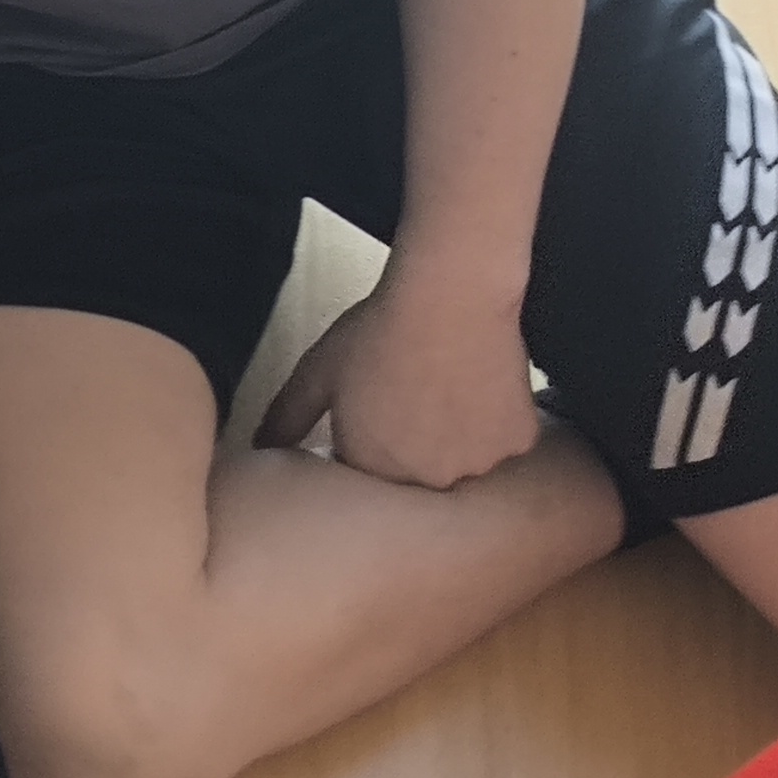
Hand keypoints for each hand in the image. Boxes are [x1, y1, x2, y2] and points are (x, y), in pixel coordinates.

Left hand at [255, 276, 546, 488]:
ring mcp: (476, 465)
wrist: (449, 298)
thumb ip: (287, 417)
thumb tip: (262, 447)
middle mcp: (424, 479)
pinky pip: (500, 446)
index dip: (367, 444)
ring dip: (453, 443)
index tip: (374, 412)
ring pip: (461, 465)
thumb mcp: (317, 372)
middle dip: (409, 449)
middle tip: (412, 397)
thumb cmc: (379, 332)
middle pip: (414, 478)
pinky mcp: (516, 445)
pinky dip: (491, 427)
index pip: (365, 478)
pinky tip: (477, 390)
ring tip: (445, 391)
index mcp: (370, 466)